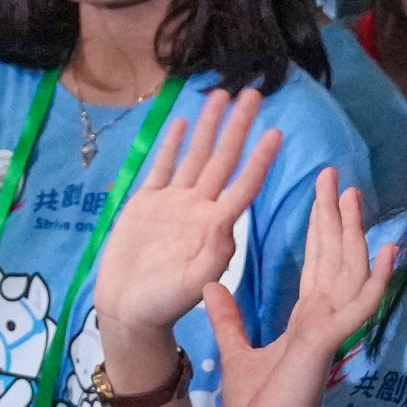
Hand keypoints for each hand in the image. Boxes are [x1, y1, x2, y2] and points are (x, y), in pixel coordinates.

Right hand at [94, 92, 282, 333]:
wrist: (129, 311)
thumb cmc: (165, 304)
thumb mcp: (193, 285)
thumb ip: (210, 258)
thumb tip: (226, 229)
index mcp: (216, 226)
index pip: (244, 185)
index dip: (260, 160)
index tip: (277, 133)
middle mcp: (199, 208)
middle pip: (222, 159)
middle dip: (238, 127)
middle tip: (254, 95)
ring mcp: (173, 203)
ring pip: (194, 156)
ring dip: (208, 126)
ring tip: (221, 95)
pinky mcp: (146, 203)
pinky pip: (162, 167)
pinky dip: (171, 145)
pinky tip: (181, 122)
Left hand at [205, 168, 393, 406]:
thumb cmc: (257, 406)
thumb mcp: (236, 350)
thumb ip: (228, 318)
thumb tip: (211, 287)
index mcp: (307, 318)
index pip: (318, 263)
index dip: (321, 228)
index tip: (322, 194)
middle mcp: (324, 316)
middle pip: (336, 256)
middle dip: (336, 217)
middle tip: (337, 177)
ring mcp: (332, 327)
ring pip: (349, 270)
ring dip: (354, 233)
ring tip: (353, 197)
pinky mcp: (331, 339)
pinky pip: (360, 304)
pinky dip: (376, 278)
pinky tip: (386, 250)